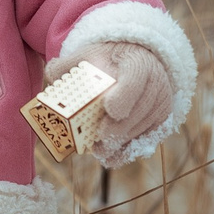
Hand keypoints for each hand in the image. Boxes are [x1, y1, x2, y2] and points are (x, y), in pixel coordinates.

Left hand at [53, 41, 172, 163]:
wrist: (136, 60)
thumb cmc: (107, 60)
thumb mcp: (88, 54)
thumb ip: (67, 64)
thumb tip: (51, 74)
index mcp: (137, 62)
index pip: (135, 78)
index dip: (125, 96)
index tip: (110, 109)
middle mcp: (156, 82)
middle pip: (139, 110)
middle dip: (118, 128)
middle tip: (98, 138)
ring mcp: (161, 102)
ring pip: (142, 127)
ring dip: (121, 142)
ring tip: (98, 150)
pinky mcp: (162, 119)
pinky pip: (147, 139)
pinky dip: (128, 150)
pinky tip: (109, 158)